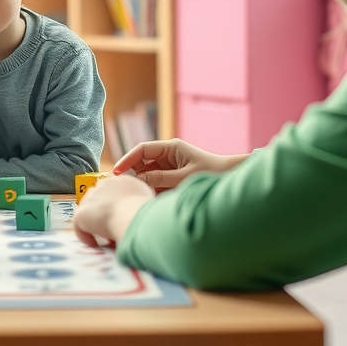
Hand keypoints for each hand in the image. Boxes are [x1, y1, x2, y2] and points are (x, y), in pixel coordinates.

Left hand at [72, 173, 154, 247]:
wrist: (133, 215)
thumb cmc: (147, 211)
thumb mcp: (149, 199)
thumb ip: (141, 199)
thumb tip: (139, 207)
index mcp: (122, 181)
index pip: (114, 191)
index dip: (117, 206)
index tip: (122, 218)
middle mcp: (105, 184)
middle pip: (100, 198)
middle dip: (104, 213)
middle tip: (113, 228)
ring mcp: (91, 197)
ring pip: (89, 210)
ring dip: (95, 223)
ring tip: (105, 236)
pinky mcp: (82, 212)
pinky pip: (79, 226)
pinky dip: (86, 236)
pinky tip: (95, 244)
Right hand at [113, 139, 245, 191]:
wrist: (231, 178)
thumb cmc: (211, 173)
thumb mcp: (183, 177)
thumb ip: (159, 179)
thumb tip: (136, 180)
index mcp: (171, 147)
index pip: (142, 150)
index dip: (127, 160)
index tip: (116, 172)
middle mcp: (168, 155)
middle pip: (142, 162)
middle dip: (133, 174)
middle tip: (124, 188)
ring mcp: (170, 166)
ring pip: (147, 174)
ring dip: (142, 184)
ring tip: (137, 195)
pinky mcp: (172, 178)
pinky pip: (156, 183)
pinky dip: (151, 191)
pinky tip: (149, 199)